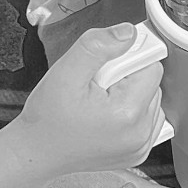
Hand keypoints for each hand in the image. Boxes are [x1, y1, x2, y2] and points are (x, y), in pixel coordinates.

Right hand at [15, 26, 166, 174]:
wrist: (36, 152)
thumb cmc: (46, 119)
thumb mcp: (66, 72)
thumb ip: (98, 46)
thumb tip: (128, 33)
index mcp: (128, 113)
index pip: (151, 66)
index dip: (126, 58)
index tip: (104, 66)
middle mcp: (140, 134)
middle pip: (152, 84)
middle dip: (127, 77)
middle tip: (95, 86)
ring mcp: (140, 147)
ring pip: (151, 101)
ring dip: (129, 95)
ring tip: (98, 102)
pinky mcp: (137, 154)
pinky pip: (147, 121)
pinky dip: (131, 113)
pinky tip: (106, 115)